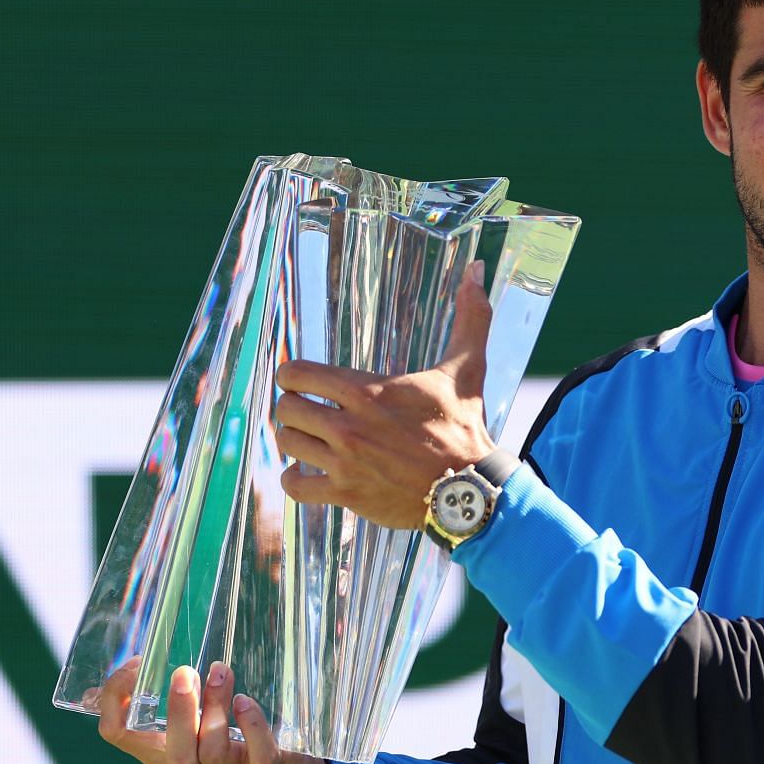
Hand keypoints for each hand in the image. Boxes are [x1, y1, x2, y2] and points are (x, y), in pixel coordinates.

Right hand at [97, 656, 330, 763]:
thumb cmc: (230, 752)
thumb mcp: (191, 734)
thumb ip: (169, 708)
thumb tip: (118, 679)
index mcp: (164, 754)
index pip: (119, 734)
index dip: (116, 700)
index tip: (136, 665)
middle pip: (173, 752)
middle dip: (177, 710)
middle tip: (183, 672)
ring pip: (212, 750)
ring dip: (215, 707)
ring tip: (221, 671)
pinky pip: (258, 754)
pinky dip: (252, 726)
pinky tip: (246, 702)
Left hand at [275, 261, 496, 528]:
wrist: (471, 489)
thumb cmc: (465, 427)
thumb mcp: (466, 369)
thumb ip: (470, 318)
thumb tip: (478, 269)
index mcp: (367, 391)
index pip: (296, 373)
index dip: (293, 375)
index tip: (302, 381)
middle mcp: (349, 425)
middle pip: (285, 408)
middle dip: (293, 406)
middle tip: (308, 410)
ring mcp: (345, 462)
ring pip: (287, 443)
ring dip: (295, 440)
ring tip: (310, 439)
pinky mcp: (347, 494)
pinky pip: (295, 486)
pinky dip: (296, 479)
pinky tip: (309, 472)